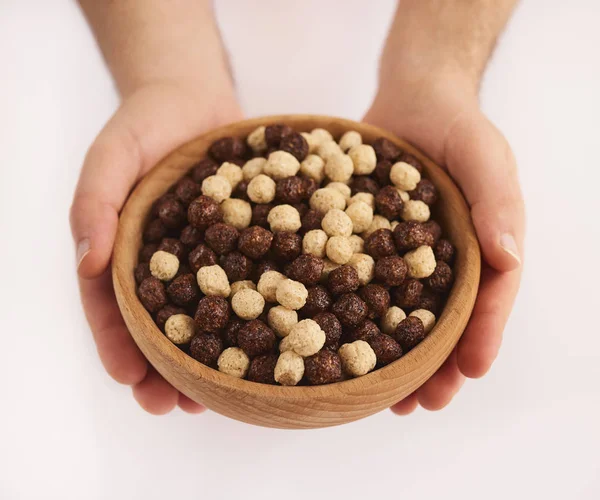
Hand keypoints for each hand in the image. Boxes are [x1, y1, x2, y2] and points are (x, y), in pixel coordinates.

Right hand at [70, 81, 242, 414]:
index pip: (113, 308)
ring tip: (216, 398)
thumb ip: (94, 203)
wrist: (194, 94)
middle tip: (173, 409)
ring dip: (208, 359)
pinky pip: (248, 282)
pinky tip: (269, 342)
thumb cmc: (144, 122)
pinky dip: (255, 315)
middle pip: (160, 326)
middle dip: (163, 371)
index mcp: (123, 252)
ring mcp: (206, 257)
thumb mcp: (111, 155)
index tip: (130, 381)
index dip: (118, 346)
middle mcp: (164, 263)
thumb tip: (86, 262)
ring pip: (206, 316)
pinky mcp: (242, 243)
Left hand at [364, 74, 524, 413]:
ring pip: (399, 313)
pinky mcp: (367, 241)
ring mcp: (403, 254)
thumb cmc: (457, 121)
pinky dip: (349, 312)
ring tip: (381, 398)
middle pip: (443, 320)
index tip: (469, 373)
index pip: (489, 297)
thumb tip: (509, 257)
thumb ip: (497, 201)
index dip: (481, 336)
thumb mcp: (484, 154)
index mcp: (481, 245)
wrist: (412, 93)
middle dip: (435, 366)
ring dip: (393, 356)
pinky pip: (359, 281)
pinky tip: (330, 339)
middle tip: (421, 407)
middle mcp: (443, 259)